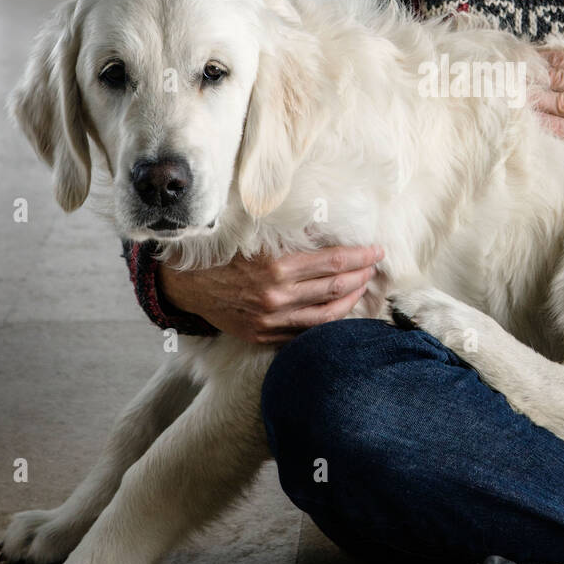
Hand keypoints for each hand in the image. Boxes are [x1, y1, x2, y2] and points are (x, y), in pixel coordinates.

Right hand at [157, 241, 384, 344]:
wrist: (186, 285)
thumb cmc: (223, 253)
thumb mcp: (257, 235)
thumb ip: (292, 235)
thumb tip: (328, 228)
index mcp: (277, 266)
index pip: (333, 262)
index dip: (359, 257)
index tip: (376, 251)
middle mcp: (277, 296)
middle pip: (334, 289)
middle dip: (360, 278)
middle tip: (374, 269)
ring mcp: (270, 321)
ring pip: (325, 316)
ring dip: (349, 302)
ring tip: (361, 290)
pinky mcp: (263, 336)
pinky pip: (303, 333)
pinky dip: (325, 323)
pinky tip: (336, 311)